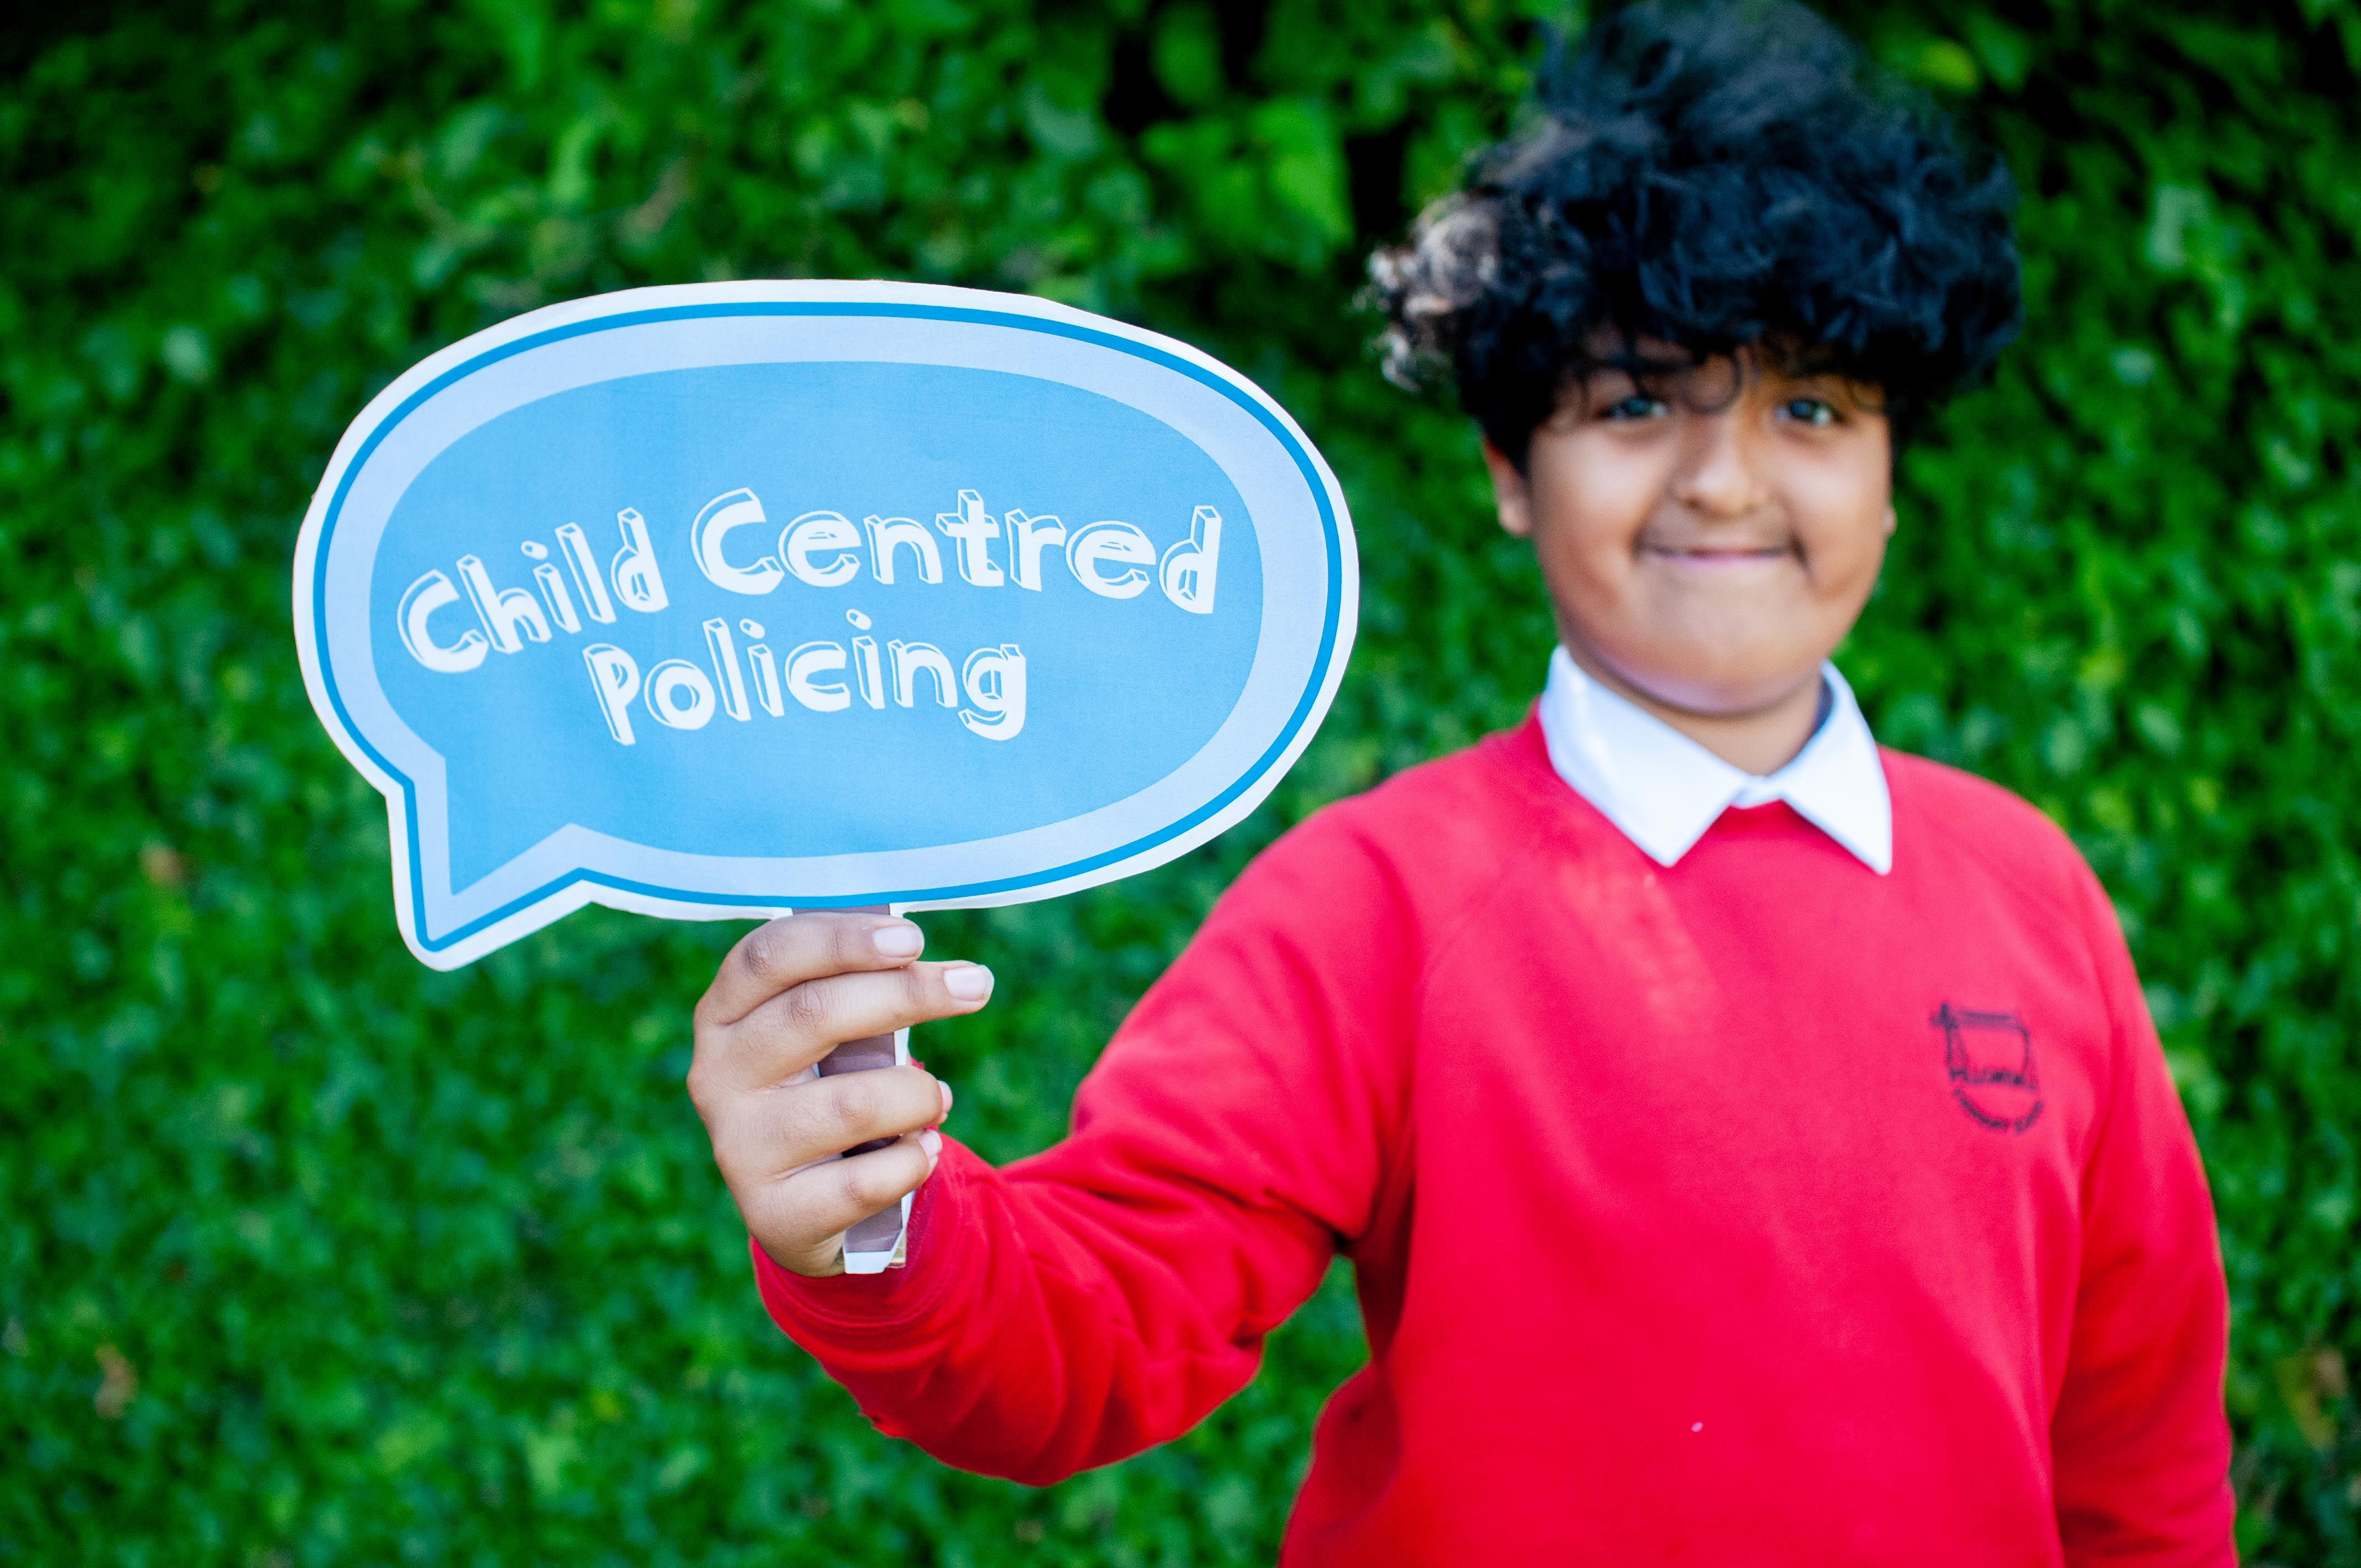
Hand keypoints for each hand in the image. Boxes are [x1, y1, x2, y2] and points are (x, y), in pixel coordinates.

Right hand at [687, 912, 990, 1276]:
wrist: (799, 1205)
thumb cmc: (824, 1087)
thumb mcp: (823, 1032)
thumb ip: (855, 988)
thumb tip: (940, 967)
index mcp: (723, 1013)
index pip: (768, 956)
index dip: (840, 940)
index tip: (912, 937)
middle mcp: (717, 1075)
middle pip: (813, 1014)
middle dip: (906, 993)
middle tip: (975, 985)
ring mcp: (739, 1146)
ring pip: (852, 1102)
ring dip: (917, 1093)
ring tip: (938, 1097)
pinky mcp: (773, 1212)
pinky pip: (867, 1180)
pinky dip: (914, 1160)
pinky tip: (925, 1150)